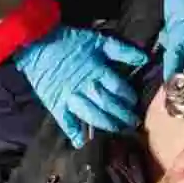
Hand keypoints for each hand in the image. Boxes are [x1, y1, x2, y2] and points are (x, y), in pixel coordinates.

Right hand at [13, 25, 146, 146]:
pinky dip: (73, 132)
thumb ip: (123, 50)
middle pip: (107, 104)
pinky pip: (65, 121)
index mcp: (97, 70)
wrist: (38, 43)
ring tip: (117, 130)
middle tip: (133, 123)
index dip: (128, 96)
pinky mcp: (55, 104)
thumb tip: (145, 58)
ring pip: (91, 115)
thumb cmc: (71, 41)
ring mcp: (70, 97)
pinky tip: (81, 142)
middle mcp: (85, 87)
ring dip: (105, 124)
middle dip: (122, 115)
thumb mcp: (99, 40)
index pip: (117, 87)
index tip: (135, 102)